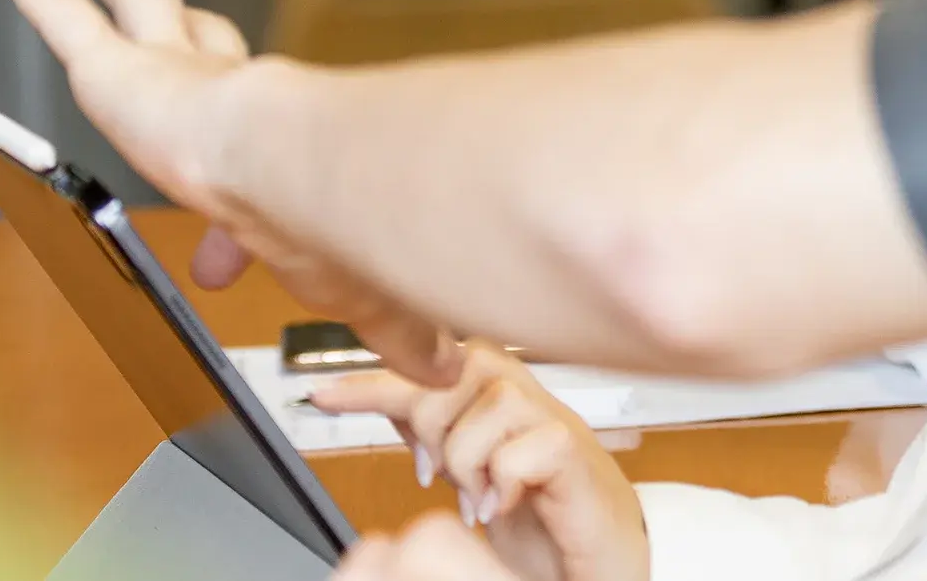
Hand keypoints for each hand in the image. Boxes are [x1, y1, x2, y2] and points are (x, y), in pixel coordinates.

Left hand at [0, 0, 463, 386]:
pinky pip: (64, 20)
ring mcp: (172, 81)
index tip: (221, 261)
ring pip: (142, 13)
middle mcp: (227, 104)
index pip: (254, 163)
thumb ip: (395, 329)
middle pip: (204, 56)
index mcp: (275, 155)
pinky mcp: (116, 72)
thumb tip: (442, 372)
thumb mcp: (354, 291)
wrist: (296, 171)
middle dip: (193, 50)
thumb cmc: (326, 228)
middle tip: (170, 58)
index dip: (235, 216)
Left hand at [315, 344, 650, 580]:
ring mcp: (558, 422)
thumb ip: (436, 431)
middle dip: (432, 427)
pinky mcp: (577, 457)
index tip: (323, 395)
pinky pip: (525, 446)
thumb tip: (383, 398)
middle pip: (459, 369)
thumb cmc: (545, 518)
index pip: (431, 365)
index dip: (375, 378)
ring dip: (469, 461)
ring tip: (478, 498)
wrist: (603, 562)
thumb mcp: (472, 471)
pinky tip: (503, 506)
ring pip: (492, 405)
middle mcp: (532, 398)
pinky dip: (502, 482)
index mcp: (502, 396)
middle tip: (441, 474)